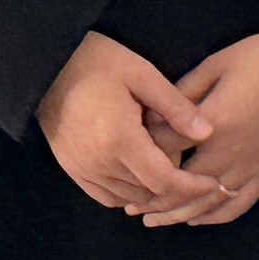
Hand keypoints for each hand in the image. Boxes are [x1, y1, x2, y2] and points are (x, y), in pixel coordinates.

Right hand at [40, 32, 222, 215]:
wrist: (45, 64)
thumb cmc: (96, 61)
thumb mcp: (141, 74)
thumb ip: (175, 106)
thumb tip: (208, 133)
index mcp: (120, 139)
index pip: (164, 180)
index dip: (191, 186)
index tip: (212, 181)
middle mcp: (100, 162)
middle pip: (148, 193)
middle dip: (175, 187)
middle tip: (193, 169)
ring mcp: (82, 168)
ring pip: (129, 197)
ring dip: (151, 190)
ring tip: (168, 170)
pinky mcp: (71, 168)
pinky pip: (106, 196)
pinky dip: (127, 193)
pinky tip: (138, 176)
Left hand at [141, 24, 258, 226]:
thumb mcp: (217, 64)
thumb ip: (184, 92)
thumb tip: (154, 113)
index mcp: (214, 124)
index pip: (167, 148)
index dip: (144, 153)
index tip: (129, 155)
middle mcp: (230, 153)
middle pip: (183, 186)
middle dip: (153, 197)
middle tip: (129, 205)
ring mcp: (251, 166)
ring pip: (208, 203)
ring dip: (178, 215)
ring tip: (153, 219)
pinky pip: (239, 204)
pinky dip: (215, 215)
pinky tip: (197, 219)